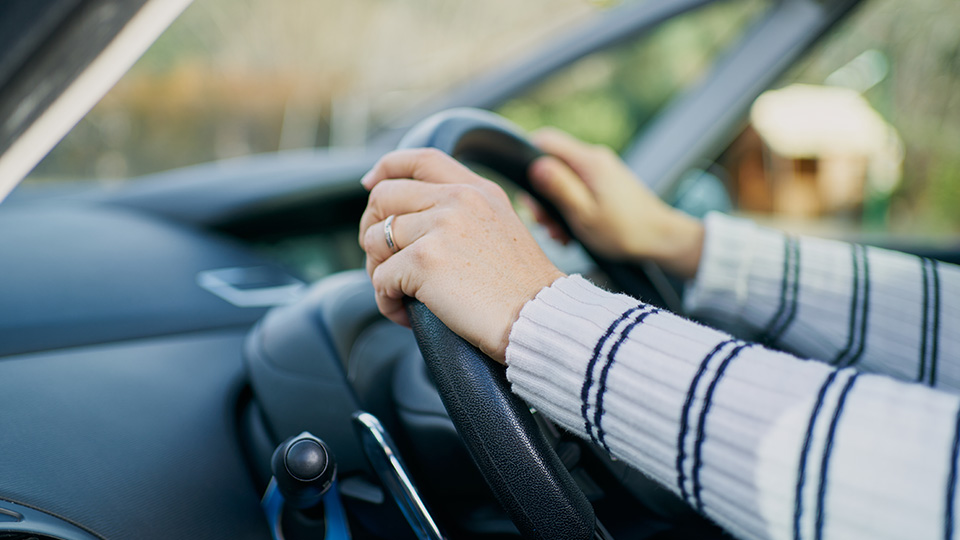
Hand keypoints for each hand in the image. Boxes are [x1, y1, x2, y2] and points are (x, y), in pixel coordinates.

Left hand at [359, 148, 564, 363]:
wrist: (539, 318)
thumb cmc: (522, 290)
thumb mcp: (501, 229)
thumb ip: (464, 214)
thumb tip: (414, 220)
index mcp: (476, 190)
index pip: (420, 159)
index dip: (386, 168)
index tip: (370, 184)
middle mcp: (457, 199)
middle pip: (383, 197)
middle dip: (372, 230)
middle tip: (383, 263)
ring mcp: (439, 226)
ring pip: (373, 239)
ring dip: (378, 272)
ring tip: (400, 295)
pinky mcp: (424, 259)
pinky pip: (380, 279)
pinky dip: (387, 301)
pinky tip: (406, 315)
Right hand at [528, 128, 703, 278]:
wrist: (662, 239)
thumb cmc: (625, 231)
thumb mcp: (584, 214)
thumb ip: (559, 188)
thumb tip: (534, 166)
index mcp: (589, 162)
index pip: (545, 141)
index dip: (526, 160)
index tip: (525, 191)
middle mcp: (595, 159)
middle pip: (552, 164)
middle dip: (542, 195)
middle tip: (544, 224)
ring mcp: (602, 171)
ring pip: (564, 180)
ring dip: (555, 207)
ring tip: (559, 234)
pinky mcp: (607, 183)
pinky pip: (578, 189)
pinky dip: (570, 208)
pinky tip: (572, 232)